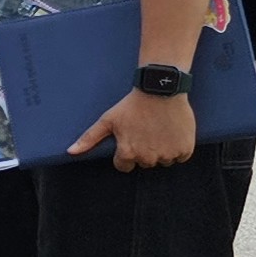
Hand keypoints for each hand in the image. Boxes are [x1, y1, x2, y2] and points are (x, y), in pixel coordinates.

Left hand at [73, 87, 198, 171]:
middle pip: (145, 163)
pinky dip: (179, 148)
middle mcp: (148, 158)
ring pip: (164, 161)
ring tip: (159, 131)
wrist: (161, 90)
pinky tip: (172, 133)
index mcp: (128, 153)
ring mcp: (168, 154)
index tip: (131, 139)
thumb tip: (70, 152)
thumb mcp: (107, 120)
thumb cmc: (131, 105)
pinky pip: (181, 157)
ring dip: (162, 151)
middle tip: (145, 132)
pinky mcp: (185, 149)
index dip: (126, 153)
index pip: (124, 166)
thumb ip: (89, 138)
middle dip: (144, 151)